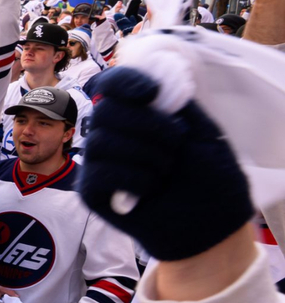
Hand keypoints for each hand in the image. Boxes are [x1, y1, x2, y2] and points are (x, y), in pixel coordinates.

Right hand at [77, 67, 252, 260]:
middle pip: (105, 110)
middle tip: (174, 146)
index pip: (111, 84)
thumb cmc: (209, 179)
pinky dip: (131, 179)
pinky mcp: (92, 192)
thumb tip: (154, 78)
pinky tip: (148, 191)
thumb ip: (176, 103)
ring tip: (165, 172)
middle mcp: (112, 134)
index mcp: (137, 115)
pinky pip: (99, 173)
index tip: (152, 93)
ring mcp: (99, 163)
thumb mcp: (204, 131)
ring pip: (101, 141)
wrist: (211, 224)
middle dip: (148, 126)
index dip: (125, 82)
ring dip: (145, 156)